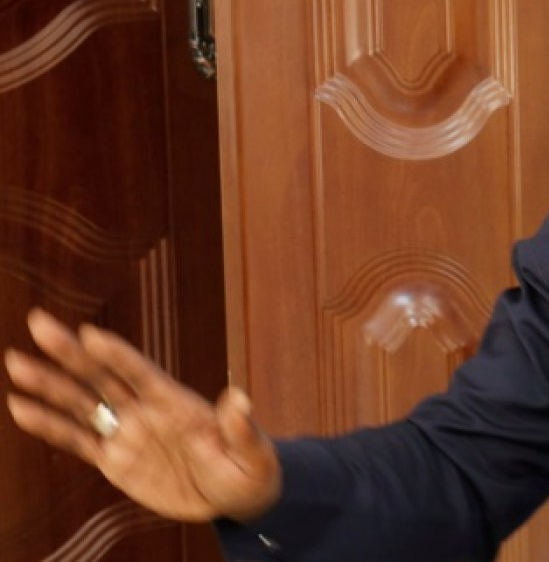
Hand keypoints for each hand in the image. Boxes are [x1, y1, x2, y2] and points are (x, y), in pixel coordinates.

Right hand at [4, 309, 281, 522]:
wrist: (234, 498)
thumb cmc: (250, 472)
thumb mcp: (253, 455)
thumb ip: (242, 429)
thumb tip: (240, 396)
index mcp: (179, 404)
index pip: (142, 374)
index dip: (118, 355)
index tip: (90, 333)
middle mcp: (147, 411)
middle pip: (103, 377)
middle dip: (70, 352)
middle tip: (39, 323)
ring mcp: (128, 433)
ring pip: (82, 404)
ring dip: (50, 385)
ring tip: (17, 362)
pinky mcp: (116, 460)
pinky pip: (77, 441)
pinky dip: (50, 426)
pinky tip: (21, 408)